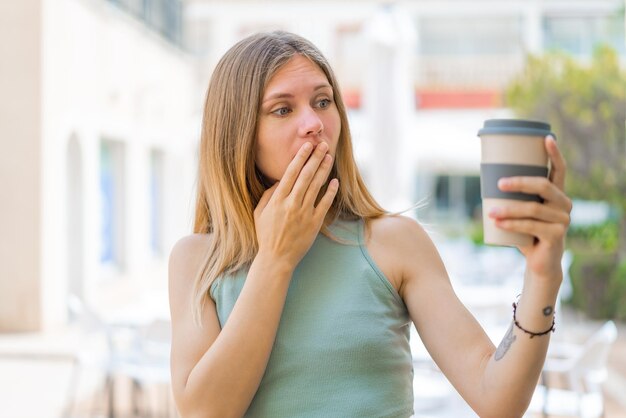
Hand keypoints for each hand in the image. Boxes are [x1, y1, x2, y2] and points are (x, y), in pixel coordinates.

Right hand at [254, 142, 338, 269]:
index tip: (307, 145)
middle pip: (306, 176)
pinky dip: (330, 192)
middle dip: (315, 158)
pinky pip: (324, 204)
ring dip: (323, 170)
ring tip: (329, 157)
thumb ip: (269, 194)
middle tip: (323, 145)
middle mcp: (291, 204)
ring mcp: (303, 214)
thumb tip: (280, 180)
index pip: (290, 173)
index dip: (300, 157)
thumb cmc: (266, 235)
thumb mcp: (259, 212)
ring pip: (316, 186)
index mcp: (277, 200)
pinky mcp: (314, 224)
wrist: (276, 259)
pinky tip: (334, 181)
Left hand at [488, 136, 571, 281]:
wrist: (538, 262)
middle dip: (520, 183)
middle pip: (543, 186)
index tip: (547, 137)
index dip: (555, 154)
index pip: (560, 170)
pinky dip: (512, 224)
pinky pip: (531, 226)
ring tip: (490, 212)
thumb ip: (510, 196)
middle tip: (499, 184)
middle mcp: (564, 204)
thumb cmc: (526, 232)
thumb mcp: (519, 211)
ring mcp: (563, 220)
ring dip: (509, 209)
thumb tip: (484, 176)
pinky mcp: (557, 236)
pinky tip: (498, 223)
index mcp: (557, 194)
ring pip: (533, 209)